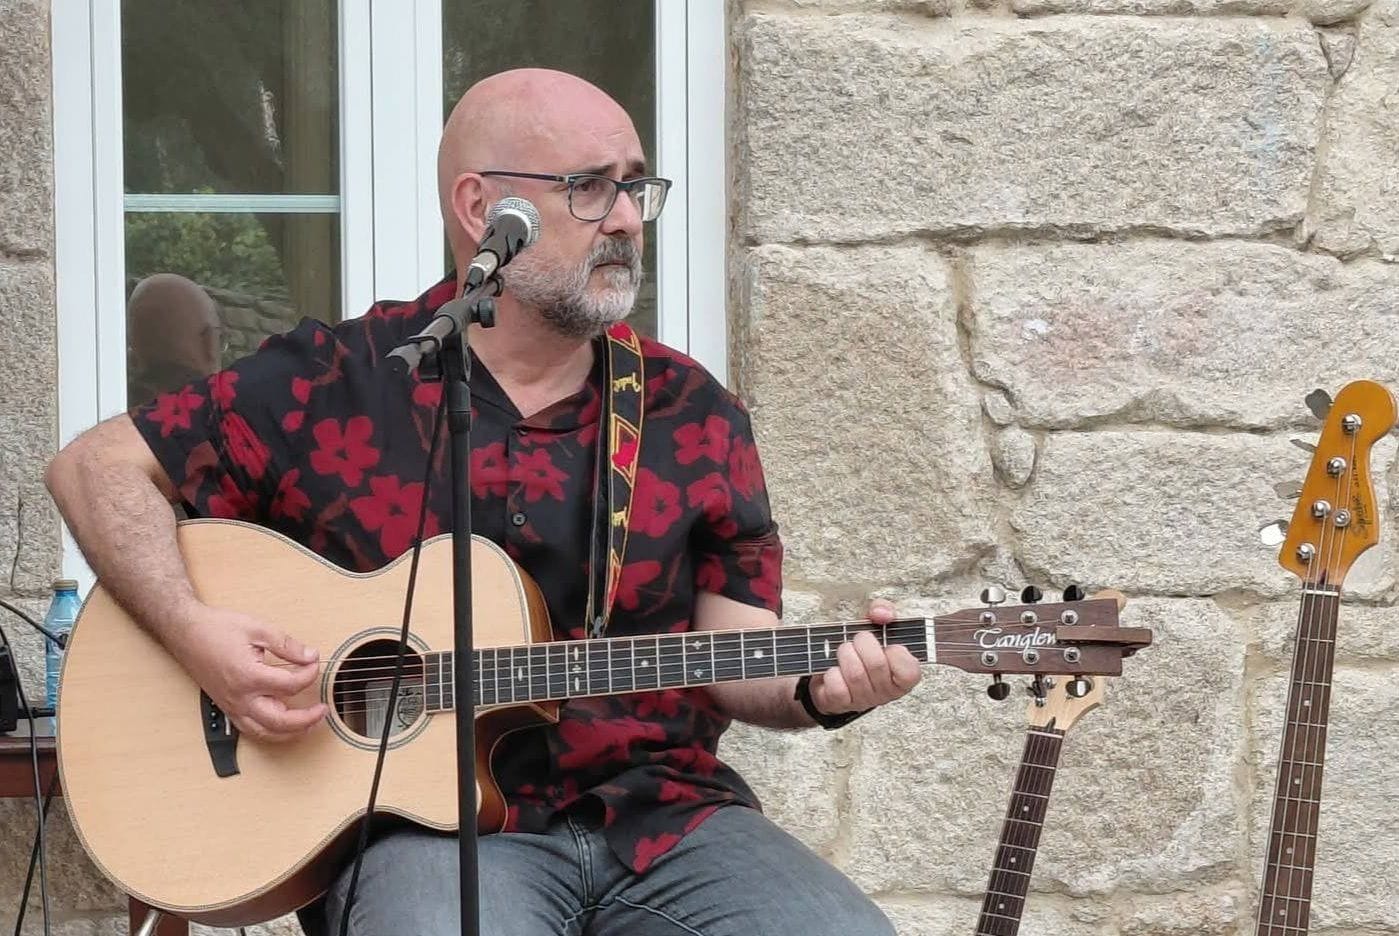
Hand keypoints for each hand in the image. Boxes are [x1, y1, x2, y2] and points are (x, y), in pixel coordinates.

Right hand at [170, 603, 328, 740]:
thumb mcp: (258, 628)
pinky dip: (271, 732)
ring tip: (309, 725)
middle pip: (281, 721)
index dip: (309, 675)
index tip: (314, 663)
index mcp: (249, 676)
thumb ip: (287, 645)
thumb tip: (310, 655)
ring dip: (291, 733)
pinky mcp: (227, 707)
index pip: (290, 685)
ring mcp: (232, 706)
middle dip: (306, 719)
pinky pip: (251, 729)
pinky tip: (283, 726)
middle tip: (323, 710)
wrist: (186, 633)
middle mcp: (240, 697)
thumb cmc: (217, 629)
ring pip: (265, 732)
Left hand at [808, 598, 920, 714]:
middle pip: (876, 665)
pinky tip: (834, 669)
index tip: (887, 644)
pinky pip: (836, 686)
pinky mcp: (841, 704)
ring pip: (855, 674)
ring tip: (844, 651)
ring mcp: (864, 700)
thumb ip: (885, 612)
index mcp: (903, 676)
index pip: (909, 671)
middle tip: (857, 640)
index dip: (896, 653)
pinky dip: (831, 672)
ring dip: (845, 654)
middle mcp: (886, 692)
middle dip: (862, 643)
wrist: (832, 670)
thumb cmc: (861, 649)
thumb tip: (882, 613)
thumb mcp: (876, 626)